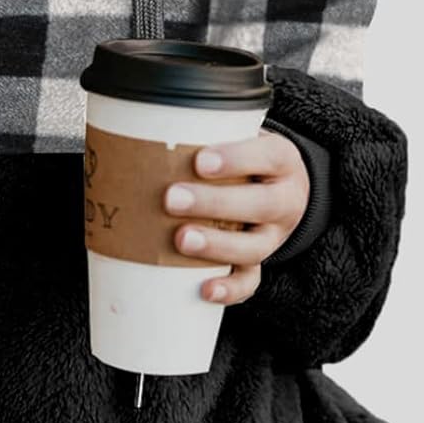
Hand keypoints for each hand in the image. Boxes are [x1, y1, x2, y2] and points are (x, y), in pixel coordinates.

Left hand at [161, 129, 310, 305]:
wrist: (282, 185)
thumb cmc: (244, 159)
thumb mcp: (239, 136)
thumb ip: (205, 134)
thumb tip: (139, 132)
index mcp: (280, 160)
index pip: (266, 156)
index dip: (235, 159)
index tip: (199, 160)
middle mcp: (285, 200)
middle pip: (259, 204)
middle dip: (213, 203)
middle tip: (171, 199)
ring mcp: (274, 235)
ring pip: (254, 247)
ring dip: (216, 246)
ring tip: (181, 240)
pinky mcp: (260, 262)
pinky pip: (250, 281)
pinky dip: (230, 289)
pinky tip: (204, 290)